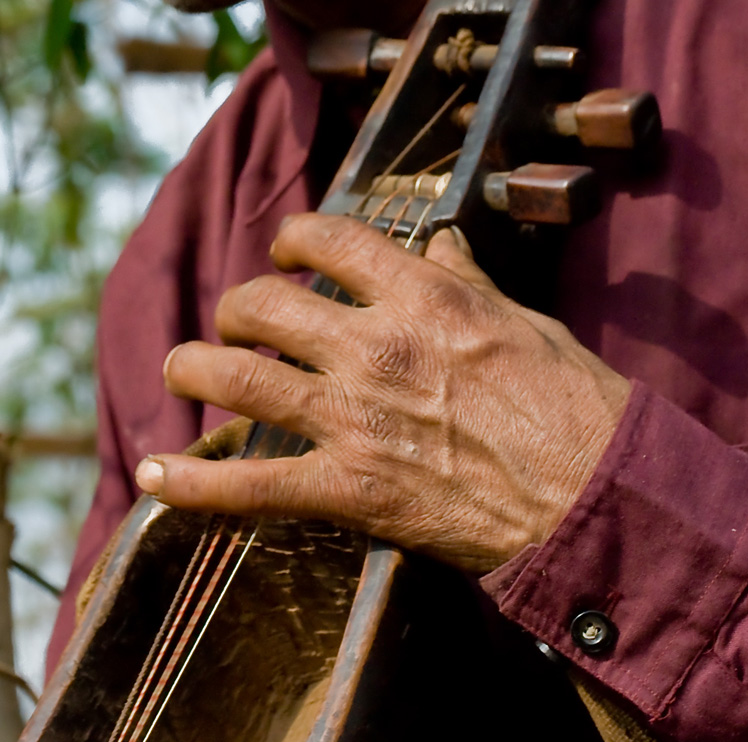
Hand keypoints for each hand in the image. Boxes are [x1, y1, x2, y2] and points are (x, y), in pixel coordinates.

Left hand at [134, 213, 629, 572]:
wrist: (593, 497)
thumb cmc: (576, 410)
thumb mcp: (527, 324)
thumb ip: (469, 284)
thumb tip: (441, 246)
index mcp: (424, 297)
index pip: (331, 239)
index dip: (292, 238)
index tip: (284, 251)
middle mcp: (374, 346)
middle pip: (264, 305)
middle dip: (236, 307)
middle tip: (236, 321)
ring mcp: (353, 418)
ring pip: (237, 376)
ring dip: (196, 369)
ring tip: (183, 372)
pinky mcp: (347, 489)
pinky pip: (249, 487)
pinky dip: (194, 485)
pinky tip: (155, 477)